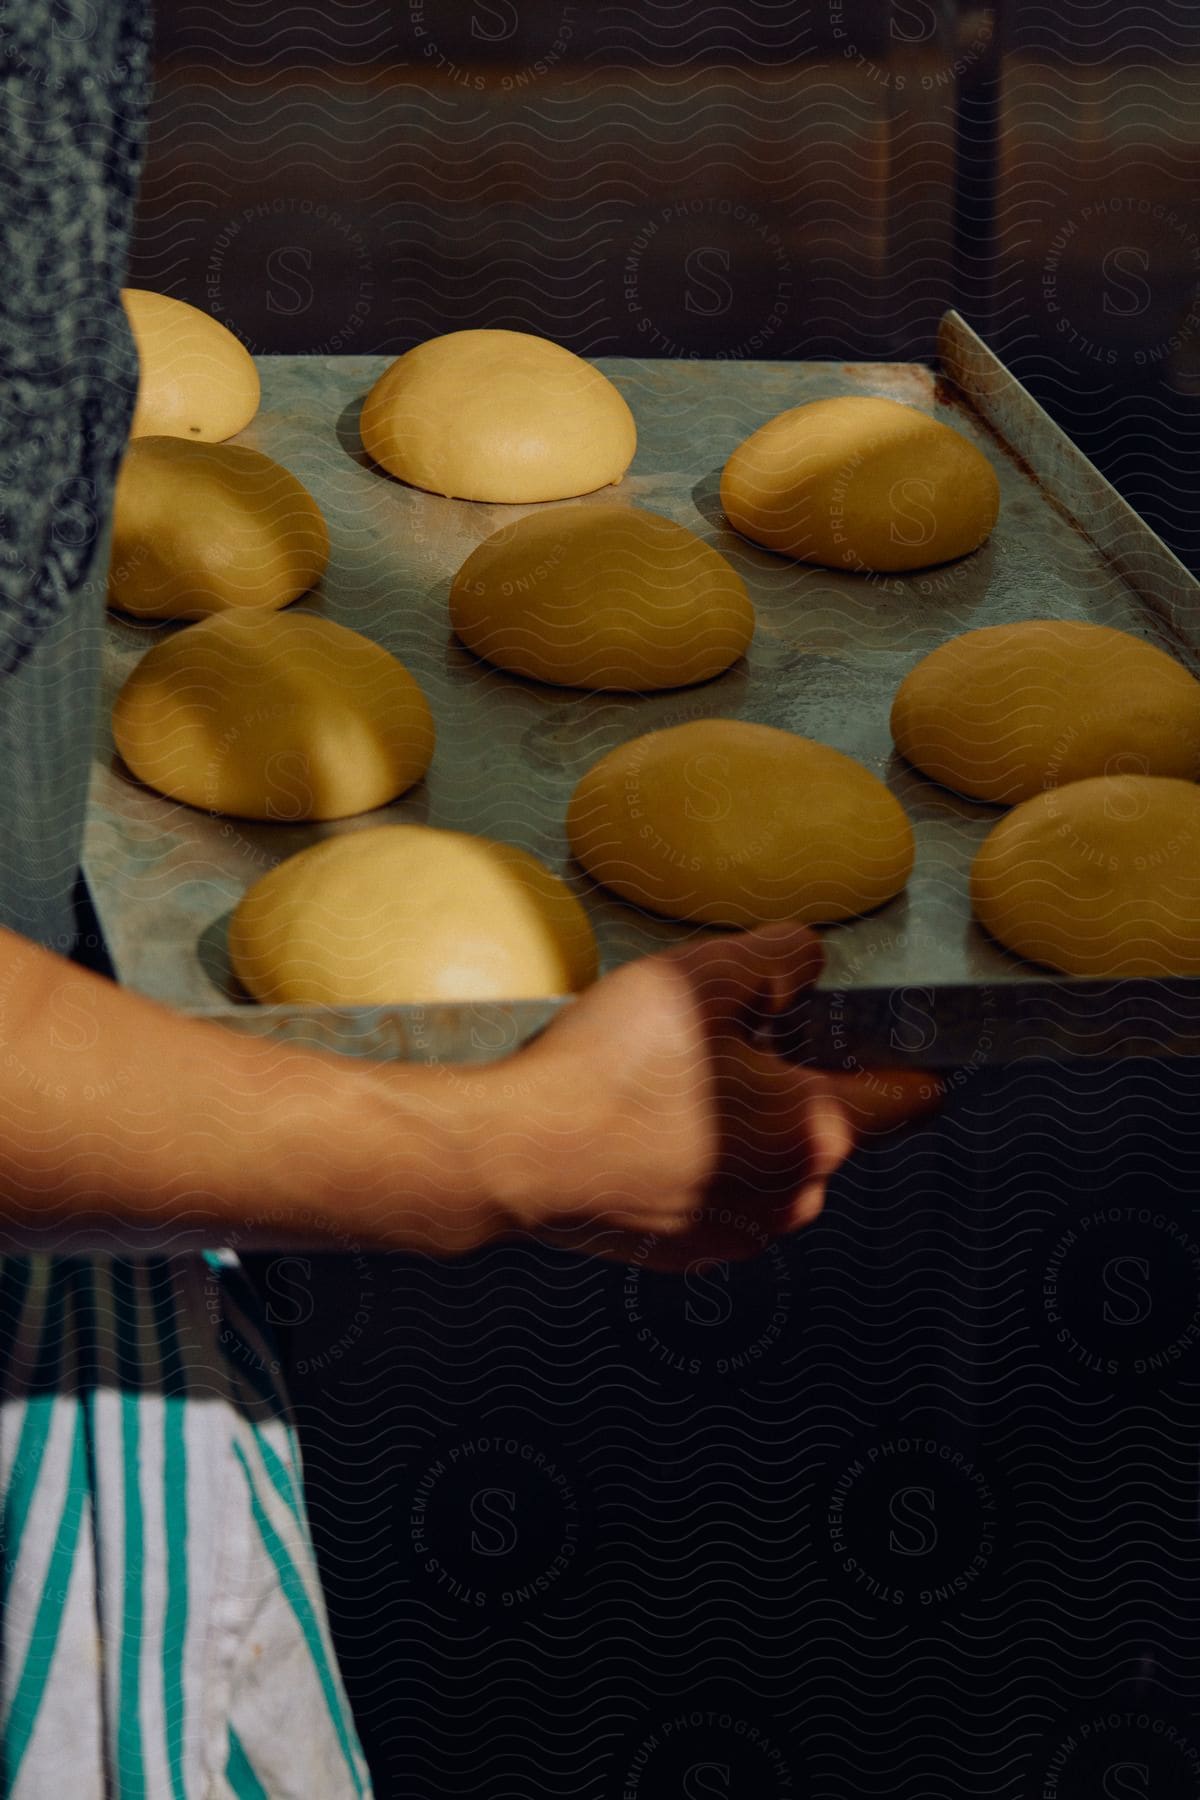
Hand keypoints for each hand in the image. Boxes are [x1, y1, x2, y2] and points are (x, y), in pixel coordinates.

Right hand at [486, 923, 941, 1269]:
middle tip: (733, 1041)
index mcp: (817, 1130)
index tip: (898, 1044)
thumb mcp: (707, 973)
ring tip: (678, 1085)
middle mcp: (793, 1197)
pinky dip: (701, 1165)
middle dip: (798, 1085)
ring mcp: (738, 1234)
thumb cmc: (614, 1065)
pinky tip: (647, 1128)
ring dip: (748, 1129)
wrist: (519, 1154)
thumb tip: (808, 959)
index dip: (909, 1060)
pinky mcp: (684, 1252)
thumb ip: (780, 956)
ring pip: (771, 1166)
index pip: (908, 1098)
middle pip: (829, 1129)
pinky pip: (719, 1198)